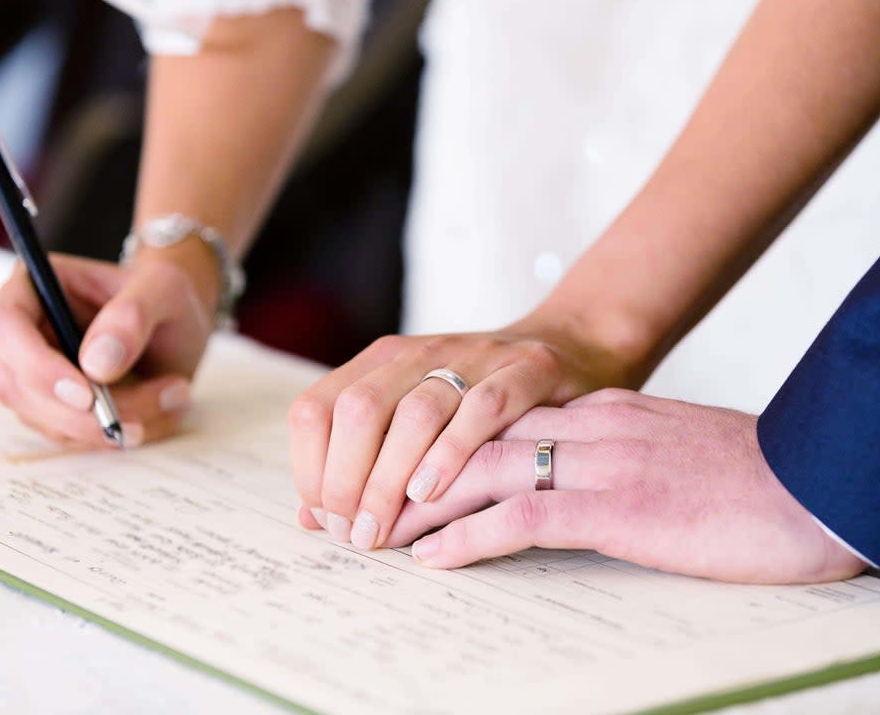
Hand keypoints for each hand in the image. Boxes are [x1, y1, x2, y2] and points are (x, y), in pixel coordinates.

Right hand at [0, 252, 214, 447]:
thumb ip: (131, 318)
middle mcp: (23, 332)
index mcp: (33, 286)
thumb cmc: (163, 293)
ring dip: (107, 425)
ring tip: (172, 397)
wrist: (177, 321)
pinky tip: (159, 409)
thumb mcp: (164, 290)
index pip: (2, 326)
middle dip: (80, 414)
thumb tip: (95, 365)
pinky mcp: (53, 405)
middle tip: (139, 419)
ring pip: (47, 419)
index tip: (87, 395)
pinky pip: (71, 434)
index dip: (36, 366)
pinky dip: (115, 432)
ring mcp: (33, 373)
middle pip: (18, 387)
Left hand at [289, 319, 636, 550]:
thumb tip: (308, 518)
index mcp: (383, 362)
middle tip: (357, 534)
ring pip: (415, 413)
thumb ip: (363, 460)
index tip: (325, 520)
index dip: (310, 469)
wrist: (570, 345)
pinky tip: (432, 491)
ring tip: (384, 526)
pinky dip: (452, 451)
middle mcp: (420, 354)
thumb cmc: (482, 397)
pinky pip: (483, 408)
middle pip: (358, 411)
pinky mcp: (527, 368)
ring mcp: (474, 357)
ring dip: (391, 477)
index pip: (317, 409)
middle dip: (347, 481)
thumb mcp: (415, 418)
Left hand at [384, 389, 865, 584]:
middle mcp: (594, 425)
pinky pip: (522, 516)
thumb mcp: (680, 451)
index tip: (406, 473)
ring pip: (483, 471)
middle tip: (367, 504)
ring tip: (376, 536)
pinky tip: (432, 559)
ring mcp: (603, 462)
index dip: (447, 447)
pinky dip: (468, 537)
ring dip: (421, 505)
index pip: (504, 421)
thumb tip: (589, 483)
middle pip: (476, 438)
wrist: (824, 484)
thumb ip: (629, 453)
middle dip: (414, 470)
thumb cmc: (761, 478)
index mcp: (609, 411)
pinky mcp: (619, 506)